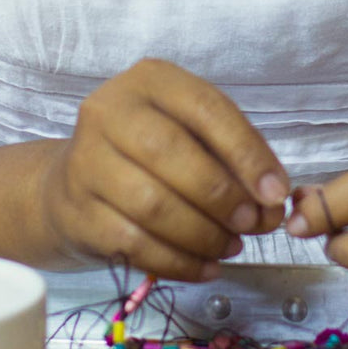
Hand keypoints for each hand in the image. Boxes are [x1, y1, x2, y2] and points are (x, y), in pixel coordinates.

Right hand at [40, 58, 289, 281]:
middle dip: (222, 196)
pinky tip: (205, 267)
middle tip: (251, 224)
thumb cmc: (147, 151)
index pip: (206, 108)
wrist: (71, 181)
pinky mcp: (77, 212)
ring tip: (230, 246)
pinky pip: (134, 245)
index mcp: (149, 81)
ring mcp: (87, 162)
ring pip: (152, 205)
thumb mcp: (190, 132)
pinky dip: (179, 262)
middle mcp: (109, 112)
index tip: (276, 192)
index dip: (247, 153)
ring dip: (203, 235)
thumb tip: (271, 202)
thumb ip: (232, 159)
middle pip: (171, 154)